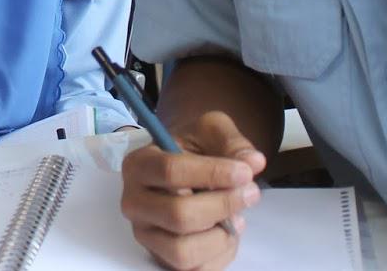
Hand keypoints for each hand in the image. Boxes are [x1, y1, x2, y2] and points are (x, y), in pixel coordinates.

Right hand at [119, 112, 265, 270]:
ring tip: (236, 217)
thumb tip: (253, 162)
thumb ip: (232, 141)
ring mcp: (146, 235)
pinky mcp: (162, 258)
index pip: (171, 171)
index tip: (245, 172)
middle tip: (250, 193)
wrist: (188, 170)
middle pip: (178, 215)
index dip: (213, 173)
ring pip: (182, 251)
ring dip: (221, 236)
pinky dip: (221, 254)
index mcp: (138, 165)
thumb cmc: (195, 149)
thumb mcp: (211, 130)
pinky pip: (195, 270)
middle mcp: (134, 203)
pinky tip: (228, 232)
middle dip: (223, 205)